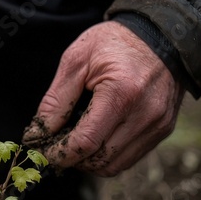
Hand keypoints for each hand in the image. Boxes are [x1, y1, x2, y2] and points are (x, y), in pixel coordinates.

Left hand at [23, 21, 184, 175]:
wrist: (160, 34)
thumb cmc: (114, 42)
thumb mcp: (76, 60)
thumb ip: (56, 100)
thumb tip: (37, 133)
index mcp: (121, 93)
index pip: (86, 142)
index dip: (60, 154)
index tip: (44, 152)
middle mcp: (144, 114)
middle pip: (100, 160)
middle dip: (73, 160)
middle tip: (57, 146)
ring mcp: (157, 125)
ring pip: (115, 165)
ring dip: (90, 162)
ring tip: (76, 144)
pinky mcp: (163, 129)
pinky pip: (130, 158)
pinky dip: (108, 157)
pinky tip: (96, 140)